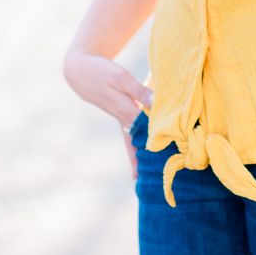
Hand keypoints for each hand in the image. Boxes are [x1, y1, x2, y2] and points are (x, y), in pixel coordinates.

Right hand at [63, 49, 152, 178]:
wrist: (80, 71)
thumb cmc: (101, 72)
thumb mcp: (120, 78)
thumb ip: (139, 91)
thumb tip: (156, 102)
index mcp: (126, 112)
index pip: (149, 132)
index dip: (162, 144)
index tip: (175, 160)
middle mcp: (124, 120)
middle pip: (141, 144)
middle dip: (150, 162)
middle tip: (162, 183)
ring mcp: (121, 119)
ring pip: (134, 144)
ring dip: (141, 160)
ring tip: (147, 181)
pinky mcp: (120, 115)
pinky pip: (129, 138)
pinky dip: (134, 150)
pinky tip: (136, 165)